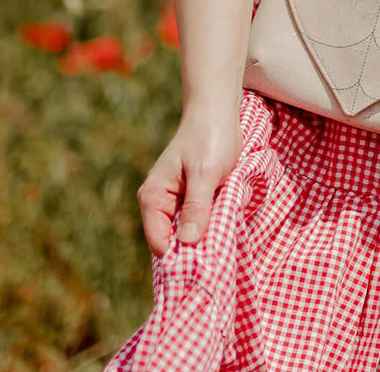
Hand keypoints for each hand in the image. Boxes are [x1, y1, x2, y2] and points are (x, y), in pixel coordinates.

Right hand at [137, 108, 241, 256]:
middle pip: (172, 241)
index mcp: (153, 197)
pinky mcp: (192, 197)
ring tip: (224, 246)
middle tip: (219, 261)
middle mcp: (160, 202)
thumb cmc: (209, 139)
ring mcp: (176, 201)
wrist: (217, 113)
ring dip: (204, 238)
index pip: (160, 242)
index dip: (180, 258)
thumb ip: (197, 207)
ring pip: (186, 232)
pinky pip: (197, 221)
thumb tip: (187, 242)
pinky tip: (225, 229)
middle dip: (193, 251)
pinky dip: (210, 226)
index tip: (205, 266)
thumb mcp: (205, 173)